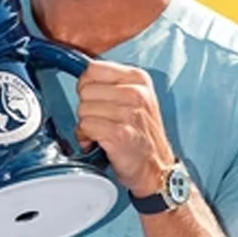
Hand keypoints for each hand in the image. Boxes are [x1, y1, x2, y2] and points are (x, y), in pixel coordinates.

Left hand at [75, 61, 174, 196]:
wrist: (155, 167)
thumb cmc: (141, 133)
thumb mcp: (135, 97)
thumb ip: (110, 84)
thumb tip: (82, 79)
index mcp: (138, 78)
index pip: (93, 69)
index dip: (87, 86)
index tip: (96, 99)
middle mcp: (136, 92)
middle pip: (85, 90)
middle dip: (87, 107)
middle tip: (101, 120)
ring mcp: (129, 113)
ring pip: (83, 109)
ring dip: (86, 125)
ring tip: (102, 132)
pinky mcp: (119, 133)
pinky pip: (85, 126)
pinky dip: (86, 137)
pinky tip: (99, 142)